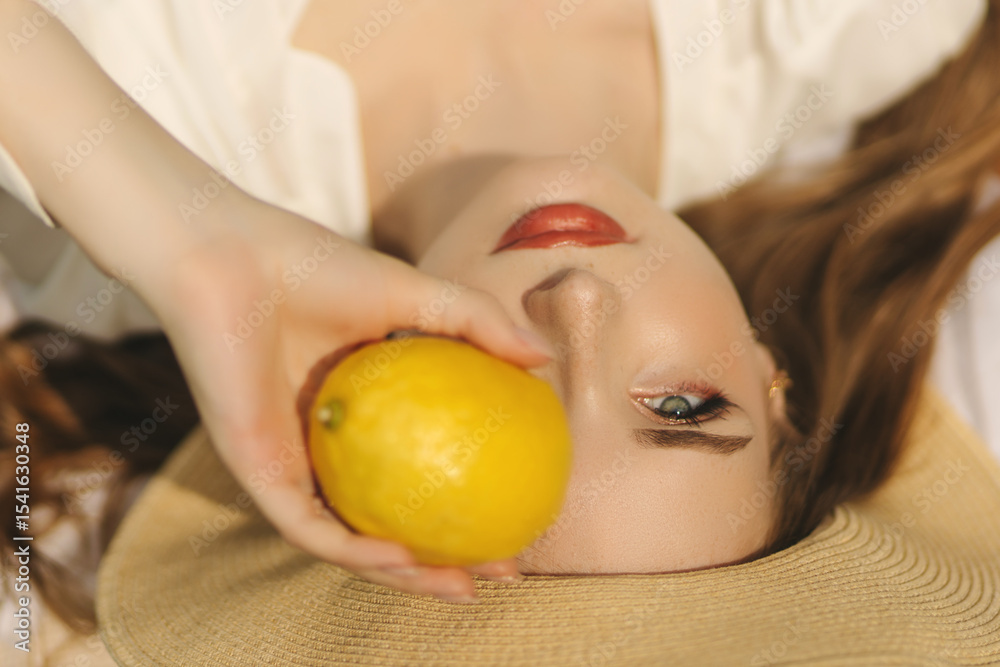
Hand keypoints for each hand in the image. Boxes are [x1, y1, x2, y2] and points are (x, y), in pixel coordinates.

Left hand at [143, 195, 550, 601]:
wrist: (230, 256)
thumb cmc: (314, 266)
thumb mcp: (417, 295)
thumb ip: (478, 324)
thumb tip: (544, 359)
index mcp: (360, 414)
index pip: (418, 472)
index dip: (468, 502)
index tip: (520, 515)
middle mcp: (328, 447)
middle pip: (390, 519)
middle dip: (442, 559)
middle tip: (499, 570)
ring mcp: (291, 465)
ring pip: (349, 541)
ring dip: (404, 575)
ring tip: (460, 586)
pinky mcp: (256, 473)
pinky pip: (310, 527)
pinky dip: (355, 551)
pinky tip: (404, 555)